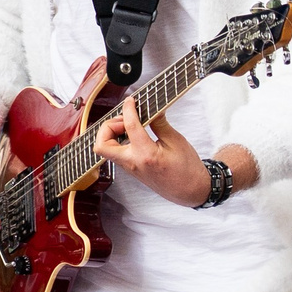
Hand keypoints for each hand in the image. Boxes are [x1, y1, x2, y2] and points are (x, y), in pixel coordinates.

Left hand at [92, 98, 211, 206]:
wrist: (189, 190)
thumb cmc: (187, 170)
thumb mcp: (176, 141)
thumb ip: (160, 123)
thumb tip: (152, 108)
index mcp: (146, 155)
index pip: (130, 127)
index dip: (128, 110)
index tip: (130, 101)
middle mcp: (133, 163)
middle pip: (102, 145)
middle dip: (107, 127)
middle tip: (124, 120)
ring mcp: (129, 168)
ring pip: (105, 149)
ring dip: (111, 133)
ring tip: (129, 125)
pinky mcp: (130, 169)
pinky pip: (114, 153)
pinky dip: (117, 140)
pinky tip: (131, 134)